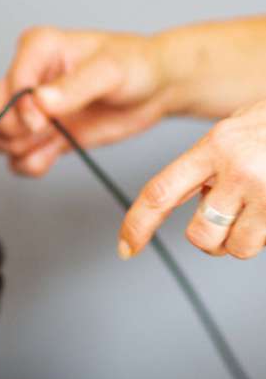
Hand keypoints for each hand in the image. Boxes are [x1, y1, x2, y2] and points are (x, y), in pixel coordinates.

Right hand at [0, 26, 167, 175]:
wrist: (155, 88)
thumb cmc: (136, 65)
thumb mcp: (111, 70)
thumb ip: (74, 87)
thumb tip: (39, 102)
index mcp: (36, 49)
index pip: (6, 85)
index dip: (22, 109)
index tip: (46, 119)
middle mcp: (24, 76)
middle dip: (13, 131)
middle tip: (45, 129)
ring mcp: (28, 108)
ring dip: (20, 149)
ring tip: (54, 139)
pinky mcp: (38, 134)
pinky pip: (13, 159)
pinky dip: (30, 163)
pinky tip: (54, 151)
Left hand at [120, 99, 265, 259]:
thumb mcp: (236, 130)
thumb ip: (210, 163)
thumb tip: (199, 200)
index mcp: (216, 145)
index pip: (161, 192)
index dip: (138, 224)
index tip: (126, 247)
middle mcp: (240, 170)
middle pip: (202, 235)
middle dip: (211, 237)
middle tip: (229, 217)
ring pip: (240, 248)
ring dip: (246, 238)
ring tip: (262, 207)